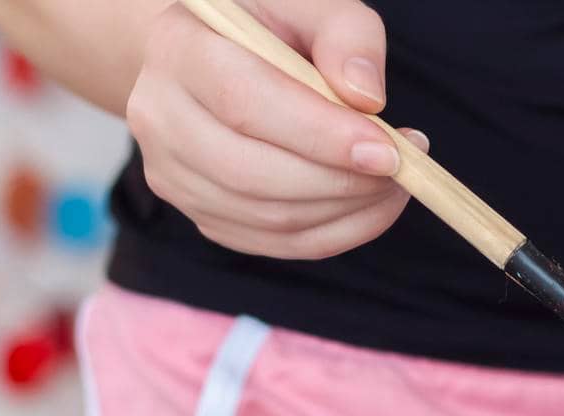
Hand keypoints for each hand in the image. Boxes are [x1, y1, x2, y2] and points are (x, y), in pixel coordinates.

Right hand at [127, 0, 420, 258]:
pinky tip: (372, 204)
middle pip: (251, 173)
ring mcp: (173, 175)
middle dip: (341, 181)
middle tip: (404, 168)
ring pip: (268, 218)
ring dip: (347, 210)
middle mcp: (158, 116)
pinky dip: (338, 232)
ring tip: (397, 181)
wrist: (221, 58)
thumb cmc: (274, 27)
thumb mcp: (312, 7)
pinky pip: (278, 244)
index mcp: (177, 48)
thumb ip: (347, 35)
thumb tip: (365, 98)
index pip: (244, 103)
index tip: (387, 151)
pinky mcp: (203, 216)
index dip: (321, 135)